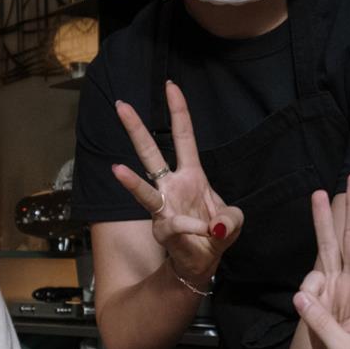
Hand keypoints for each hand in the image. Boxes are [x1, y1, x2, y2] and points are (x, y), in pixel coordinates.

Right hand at [110, 81, 244, 285]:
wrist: (203, 262)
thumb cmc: (214, 233)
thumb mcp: (233, 220)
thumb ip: (230, 219)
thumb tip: (214, 227)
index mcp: (192, 174)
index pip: (184, 136)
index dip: (178, 111)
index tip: (171, 86)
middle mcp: (172, 186)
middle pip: (151, 153)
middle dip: (136, 129)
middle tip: (121, 105)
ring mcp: (164, 207)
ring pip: (144, 190)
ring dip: (131, 182)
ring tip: (116, 169)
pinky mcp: (162, 230)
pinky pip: (177, 226)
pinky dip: (195, 228)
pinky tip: (205, 231)